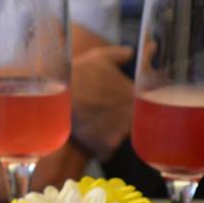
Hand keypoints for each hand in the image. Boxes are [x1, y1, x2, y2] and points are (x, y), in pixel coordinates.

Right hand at [70, 45, 133, 161]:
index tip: (115, 101)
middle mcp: (132, 115)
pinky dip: (98, 148)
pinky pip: (106, 152)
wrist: (60, 99)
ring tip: (90, 123)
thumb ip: (120, 54)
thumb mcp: (99, 57)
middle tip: (100, 112)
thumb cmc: (79, 75)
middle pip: (132, 122)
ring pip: (119, 136)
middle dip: (119, 119)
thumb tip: (131, 50)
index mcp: (134, 94)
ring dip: (109, 133)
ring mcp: (121, 133)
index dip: (130, 103)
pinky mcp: (107, 147)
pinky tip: (87, 137)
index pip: (143, 104)